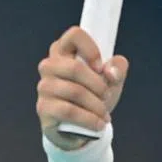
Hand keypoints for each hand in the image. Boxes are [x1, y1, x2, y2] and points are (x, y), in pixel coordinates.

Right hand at [36, 26, 128, 150]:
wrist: (81, 126)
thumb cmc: (95, 93)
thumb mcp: (112, 78)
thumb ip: (118, 67)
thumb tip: (111, 72)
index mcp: (64, 50)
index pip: (74, 35)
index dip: (91, 49)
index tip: (101, 67)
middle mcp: (49, 65)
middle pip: (75, 68)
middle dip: (98, 85)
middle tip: (107, 95)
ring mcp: (44, 86)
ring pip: (74, 91)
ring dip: (95, 105)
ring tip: (104, 113)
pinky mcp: (43, 108)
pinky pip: (68, 111)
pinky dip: (88, 119)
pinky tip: (98, 124)